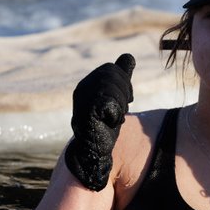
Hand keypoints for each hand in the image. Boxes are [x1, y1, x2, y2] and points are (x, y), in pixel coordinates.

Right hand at [63, 53, 133, 190]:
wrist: (94, 153)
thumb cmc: (105, 126)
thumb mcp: (116, 98)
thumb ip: (121, 78)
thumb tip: (128, 56)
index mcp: (88, 84)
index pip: (111, 69)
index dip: (123, 84)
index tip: (124, 101)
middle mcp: (82, 89)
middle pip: (112, 75)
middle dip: (123, 93)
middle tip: (118, 113)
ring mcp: (82, 101)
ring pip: (112, 89)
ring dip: (119, 106)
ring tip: (112, 119)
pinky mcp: (86, 114)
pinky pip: (109, 104)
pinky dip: (115, 115)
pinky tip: (110, 123)